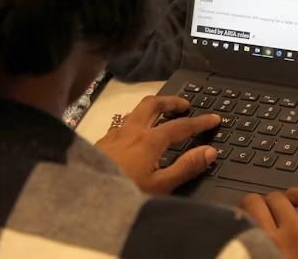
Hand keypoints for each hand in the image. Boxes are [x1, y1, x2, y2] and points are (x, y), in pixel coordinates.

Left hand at [95, 95, 220, 194]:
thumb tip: (210, 151)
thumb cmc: (125, 192)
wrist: (84, 195)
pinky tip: (135, 134)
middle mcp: (132, 130)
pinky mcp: (102, 142)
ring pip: (136, 110)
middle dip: (171, 101)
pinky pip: (122, 122)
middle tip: (185, 105)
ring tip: (162, 114)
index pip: (181, 126)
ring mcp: (115, 134)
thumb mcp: (161, 186)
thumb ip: (186, 167)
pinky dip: (135, 120)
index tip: (214, 118)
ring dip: (152, 108)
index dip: (200, 122)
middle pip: (153, 104)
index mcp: (150, 140)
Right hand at [240, 188, 297, 258]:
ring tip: (295, 198)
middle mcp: (294, 231)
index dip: (248, 202)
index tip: (247, 208)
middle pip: (277, 198)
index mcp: (268, 242)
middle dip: (271, 200)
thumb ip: (250, 251)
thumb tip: (237, 245)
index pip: (252, 205)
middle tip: (270, 209)